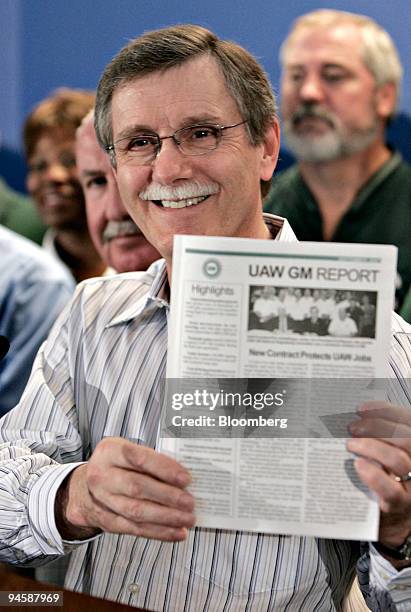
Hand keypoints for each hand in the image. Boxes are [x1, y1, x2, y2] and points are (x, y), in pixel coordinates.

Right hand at [56, 437, 194, 541]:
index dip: (163, 468)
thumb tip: (184, 477)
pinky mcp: (106, 520)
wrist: (85, 487)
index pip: (138, 458)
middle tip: (190, 502)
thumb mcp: (128, 451)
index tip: (186, 478)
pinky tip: (176, 533)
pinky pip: (135, 529)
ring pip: (136, 511)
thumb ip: (151, 459)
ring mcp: (101, 500)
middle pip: (137, 487)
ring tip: (188, 519)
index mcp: (110, 451)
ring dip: (166, 518)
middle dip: (168, 496)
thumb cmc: (117, 465)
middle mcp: (101, 475)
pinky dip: (159, 532)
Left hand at [347, 401, 410, 552]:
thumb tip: (353, 417)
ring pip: (399, 461)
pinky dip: (373, 475)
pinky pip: (390, 490)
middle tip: (352, 427)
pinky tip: (358, 465)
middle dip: (377, 428)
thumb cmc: (384, 480)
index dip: (386, 411)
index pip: (408, 422)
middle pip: (406, 439)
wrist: (392, 520)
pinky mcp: (399, 504)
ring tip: (350, 445)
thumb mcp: (383, 454)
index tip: (361, 408)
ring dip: (371, 448)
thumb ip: (375, 437)